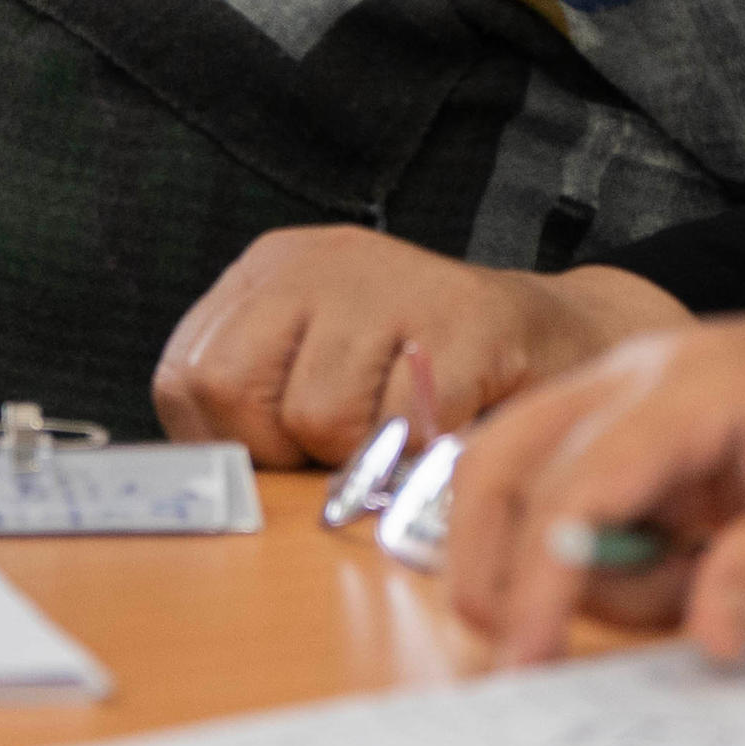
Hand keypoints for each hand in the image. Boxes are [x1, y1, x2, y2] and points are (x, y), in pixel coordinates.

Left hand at [149, 224, 689, 466]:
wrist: (557, 339)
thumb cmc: (424, 375)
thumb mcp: (319, 367)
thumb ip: (258, 405)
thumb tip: (211, 482)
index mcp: (270, 273)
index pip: (187, 375)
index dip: (228, 440)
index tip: (283, 453)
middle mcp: (317, 263)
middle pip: (231, 389)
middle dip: (282, 449)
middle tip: (345, 446)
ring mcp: (391, 281)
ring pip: (316, 415)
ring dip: (362, 454)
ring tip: (404, 424)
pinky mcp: (463, 317)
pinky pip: (403, 424)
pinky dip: (422, 450)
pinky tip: (449, 418)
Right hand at [434, 271, 744, 667]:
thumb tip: (710, 640)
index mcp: (686, 387)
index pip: (577, 483)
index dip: (540, 577)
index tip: (528, 665)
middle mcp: (628, 381)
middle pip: (498, 464)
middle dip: (495, 564)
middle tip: (535, 653)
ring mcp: (621, 403)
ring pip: (524, 487)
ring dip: (574, 568)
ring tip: (689, 588)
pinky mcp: (631, 435)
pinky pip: (573, 500)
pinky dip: (599, 555)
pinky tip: (685, 565)